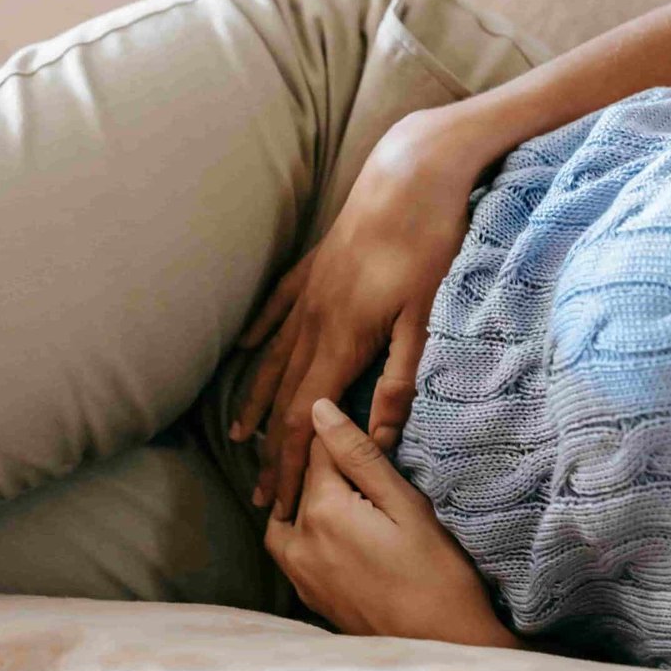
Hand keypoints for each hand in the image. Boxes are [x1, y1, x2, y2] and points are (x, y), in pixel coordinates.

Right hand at [228, 108, 488, 518]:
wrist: (412, 169)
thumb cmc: (430, 241)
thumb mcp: (426, 316)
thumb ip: (399, 378)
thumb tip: (378, 436)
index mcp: (342, 338)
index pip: (304, 417)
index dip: (288, 463)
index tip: (276, 501)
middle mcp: (315, 319)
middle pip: (283, 396)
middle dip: (270, 449)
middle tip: (259, 494)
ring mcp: (311, 290)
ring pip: (273, 357)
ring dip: (256, 400)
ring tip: (239, 435)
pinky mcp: (317, 265)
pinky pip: (277, 308)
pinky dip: (260, 336)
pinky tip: (245, 350)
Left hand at [264, 398, 521, 646]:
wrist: (445, 650)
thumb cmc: (438, 575)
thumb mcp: (407, 505)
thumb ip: (359, 455)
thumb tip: (319, 409)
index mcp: (323, 511)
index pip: (316, 449)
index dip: (341, 435)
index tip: (364, 433)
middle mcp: (299, 541)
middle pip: (301, 483)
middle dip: (327, 468)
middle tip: (365, 467)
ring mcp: (301, 575)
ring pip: (286, 518)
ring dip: (307, 501)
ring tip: (345, 498)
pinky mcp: (310, 598)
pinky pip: (291, 552)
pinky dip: (304, 534)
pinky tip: (336, 534)